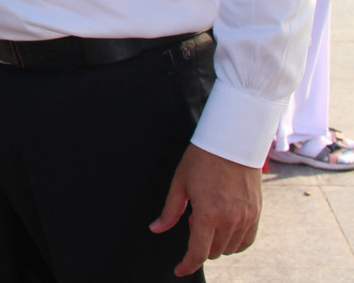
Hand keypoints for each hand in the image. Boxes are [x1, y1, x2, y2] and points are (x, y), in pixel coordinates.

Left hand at [151, 143, 261, 276]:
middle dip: (200, 244)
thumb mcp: (180, 183)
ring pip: (230, 248)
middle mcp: (230, 220)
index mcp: (208, 213)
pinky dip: (234, 241)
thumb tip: (156, 229)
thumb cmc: (202, 159)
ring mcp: (246, 218)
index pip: (198, 252)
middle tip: (194, 217)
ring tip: (209, 215)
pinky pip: (247, 241)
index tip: (179, 269)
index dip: (187, 265)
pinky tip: (224, 226)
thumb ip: (169, 211)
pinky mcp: (257, 214)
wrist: (232, 143)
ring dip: (216, 241)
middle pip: (213, 251)